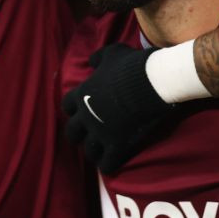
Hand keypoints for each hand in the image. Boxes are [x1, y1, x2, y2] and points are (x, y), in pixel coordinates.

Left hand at [61, 43, 175, 172]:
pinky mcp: (118, 146)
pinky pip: (107, 164)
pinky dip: (108, 164)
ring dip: (93, 151)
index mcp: (82, 95)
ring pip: (88, 152)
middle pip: (72, 133)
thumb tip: (91, 61)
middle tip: (89, 134)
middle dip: (79, 134)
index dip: (74, 109)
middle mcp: (87, 117)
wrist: (151, 82)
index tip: (82, 109)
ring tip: (101, 152)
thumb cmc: (130, 65)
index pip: (67, 106)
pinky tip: (113, 162)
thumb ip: (98, 58)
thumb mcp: (111, 53)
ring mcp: (101, 133)